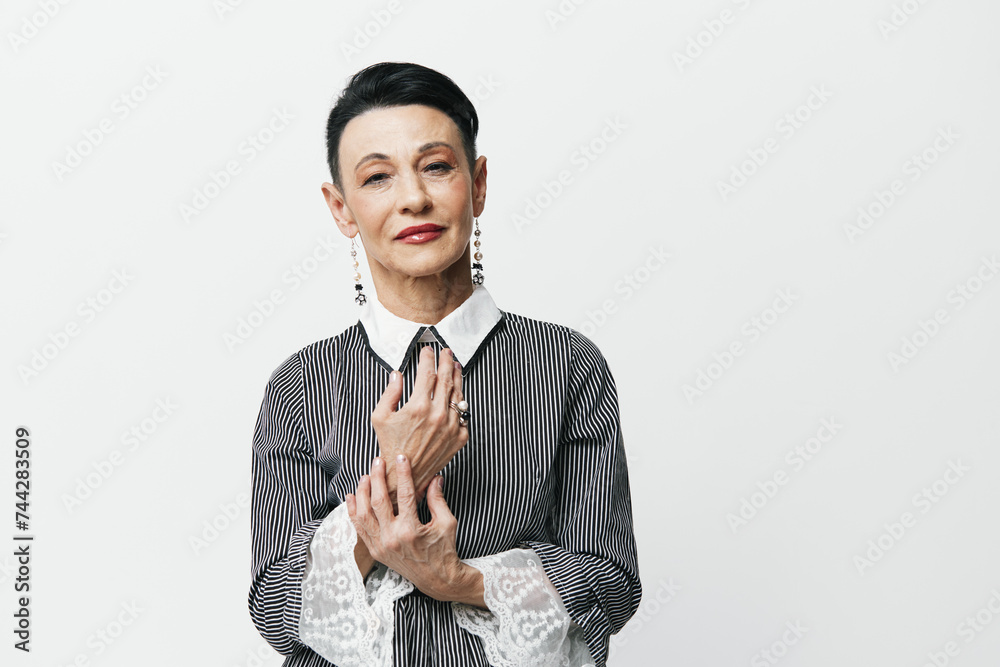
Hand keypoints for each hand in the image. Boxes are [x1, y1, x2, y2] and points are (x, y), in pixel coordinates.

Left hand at [346, 454, 484, 606]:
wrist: (437, 579)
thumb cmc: (444, 550)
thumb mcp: (447, 522)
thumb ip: (437, 499)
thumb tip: (435, 477)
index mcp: (411, 530)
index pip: (405, 495)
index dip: (403, 473)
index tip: (401, 457)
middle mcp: (392, 538)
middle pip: (378, 501)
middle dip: (377, 477)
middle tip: (378, 461)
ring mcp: (381, 546)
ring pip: (363, 514)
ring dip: (362, 492)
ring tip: (366, 476)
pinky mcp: (375, 551)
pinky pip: (359, 528)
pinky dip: (353, 511)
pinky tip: (352, 496)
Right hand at [371, 346, 468, 503]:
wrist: (406, 474)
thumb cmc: (390, 445)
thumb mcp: (381, 416)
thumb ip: (390, 392)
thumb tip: (398, 374)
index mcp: (418, 407)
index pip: (427, 373)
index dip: (428, 358)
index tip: (427, 350)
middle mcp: (438, 414)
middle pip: (446, 379)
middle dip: (446, 361)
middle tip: (446, 352)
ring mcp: (451, 426)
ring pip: (458, 394)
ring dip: (458, 377)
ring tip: (456, 366)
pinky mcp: (460, 437)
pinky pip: (464, 413)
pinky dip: (461, 400)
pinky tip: (458, 392)